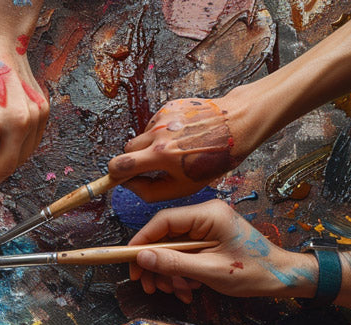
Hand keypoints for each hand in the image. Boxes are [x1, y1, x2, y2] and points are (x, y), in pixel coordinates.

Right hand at [107, 93, 254, 201]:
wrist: (236, 124)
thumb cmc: (215, 159)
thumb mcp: (185, 187)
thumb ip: (152, 191)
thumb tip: (130, 186)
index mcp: (161, 156)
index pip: (119, 166)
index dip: (113, 175)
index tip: (116, 178)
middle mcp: (157, 134)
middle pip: (126, 150)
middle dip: (134, 160)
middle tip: (151, 167)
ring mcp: (162, 118)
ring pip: (140, 136)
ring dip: (149, 146)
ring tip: (174, 150)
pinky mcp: (168, 106)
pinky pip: (154, 124)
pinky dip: (161, 133)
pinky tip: (181, 136)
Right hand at [125, 199, 316, 302]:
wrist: (282, 278)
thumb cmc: (254, 272)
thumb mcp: (210, 271)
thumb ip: (174, 262)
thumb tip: (142, 258)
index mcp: (208, 214)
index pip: (163, 221)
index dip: (142, 241)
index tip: (129, 261)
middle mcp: (205, 216)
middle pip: (165, 237)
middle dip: (156, 264)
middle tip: (149, 286)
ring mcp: (207, 228)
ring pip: (173, 249)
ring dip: (170, 273)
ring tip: (176, 292)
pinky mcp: (209, 240)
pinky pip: (185, 254)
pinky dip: (182, 273)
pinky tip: (188, 289)